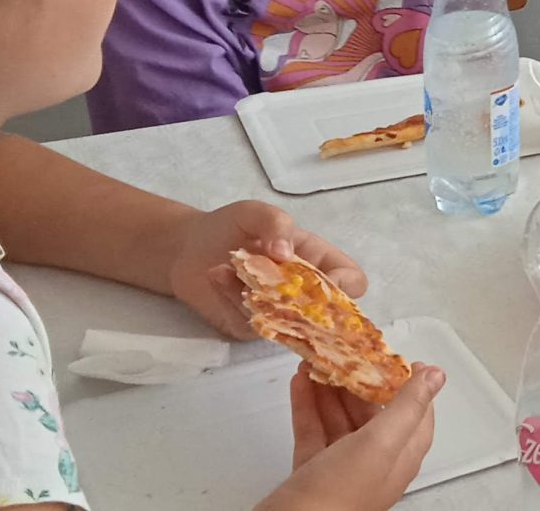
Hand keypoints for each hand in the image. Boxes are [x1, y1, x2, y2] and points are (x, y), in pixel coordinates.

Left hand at [168, 201, 367, 339]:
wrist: (187, 249)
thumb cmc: (230, 227)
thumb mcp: (253, 212)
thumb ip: (275, 223)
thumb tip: (286, 254)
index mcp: (317, 261)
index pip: (352, 281)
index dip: (347, 286)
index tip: (326, 282)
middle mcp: (303, 292)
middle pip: (325, 313)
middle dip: (299, 299)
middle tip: (266, 279)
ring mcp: (278, 314)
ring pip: (284, 320)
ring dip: (254, 293)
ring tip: (225, 266)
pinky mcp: (250, 328)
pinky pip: (251, 323)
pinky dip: (232, 299)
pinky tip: (217, 276)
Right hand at [257, 363, 446, 510]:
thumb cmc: (340, 489)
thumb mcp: (381, 442)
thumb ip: (408, 405)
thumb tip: (437, 375)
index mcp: (400, 457)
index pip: (417, 416)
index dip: (412, 386)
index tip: (399, 359)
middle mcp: (375, 463)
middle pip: (374, 414)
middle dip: (361, 381)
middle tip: (348, 351)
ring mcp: (341, 467)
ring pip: (340, 420)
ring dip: (330, 390)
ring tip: (317, 360)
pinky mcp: (312, 470)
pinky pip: (313, 432)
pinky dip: (307, 406)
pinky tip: (299, 382)